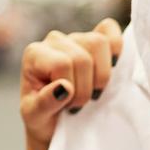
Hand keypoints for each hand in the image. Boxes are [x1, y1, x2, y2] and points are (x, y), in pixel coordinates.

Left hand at [20, 20, 122, 149]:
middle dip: (86, 88)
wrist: (53, 120)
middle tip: (79, 104)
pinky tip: (111, 66)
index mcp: (35, 54)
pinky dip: (115, 47)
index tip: (67, 106)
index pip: (63, 63)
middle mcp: (54, 40)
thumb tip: (64, 87)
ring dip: (102, 75)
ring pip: (98, 42)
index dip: (72, 89)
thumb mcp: (35, 116)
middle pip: (83, 57)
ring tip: (92, 90)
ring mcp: (76, 37)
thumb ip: (44, 103)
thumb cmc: (42, 117)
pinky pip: (109, 29)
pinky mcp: (94, 39)